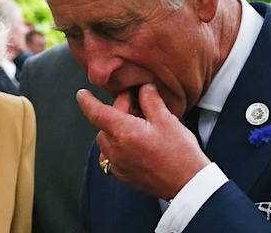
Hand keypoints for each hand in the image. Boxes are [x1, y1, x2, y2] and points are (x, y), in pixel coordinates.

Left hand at [77, 83, 210, 199]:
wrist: (187, 183)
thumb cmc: (180, 152)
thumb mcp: (167, 119)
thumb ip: (151, 100)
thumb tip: (144, 88)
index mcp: (124, 132)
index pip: (96, 113)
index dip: (87, 101)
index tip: (82, 94)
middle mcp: (116, 150)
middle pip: (105, 125)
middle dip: (118, 112)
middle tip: (139, 105)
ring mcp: (118, 165)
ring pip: (108, 141)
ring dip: (118, 130)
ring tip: (141, 125)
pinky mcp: (124, 176)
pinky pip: (114, 156)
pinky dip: (121, 145)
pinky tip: (140, 143)